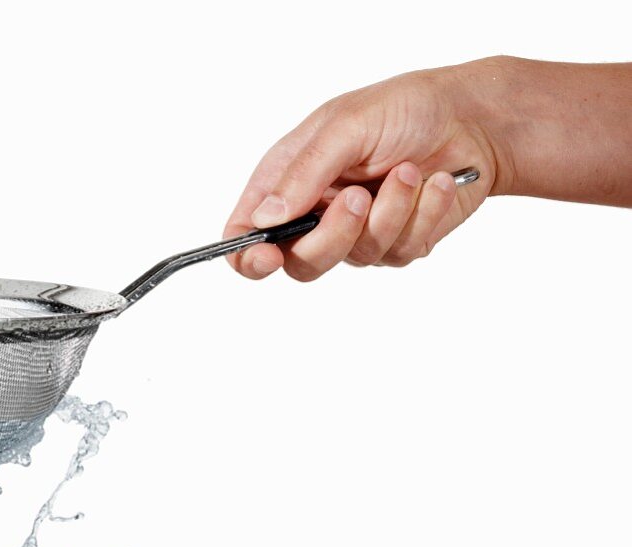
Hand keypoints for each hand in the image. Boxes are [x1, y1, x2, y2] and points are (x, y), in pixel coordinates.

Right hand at [224, 61, 498, 281]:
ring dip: (389, 213)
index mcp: (287, 179)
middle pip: (300, 261)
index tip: (266, 258)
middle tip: (358, 198)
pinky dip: (422, 215)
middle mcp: (316, 211)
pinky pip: (400, 252)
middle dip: (332, 235)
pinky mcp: (397, 243)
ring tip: (408, 170)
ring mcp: (356, 232)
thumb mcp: (346, 126)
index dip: (247, 255)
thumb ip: (303, 173)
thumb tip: (265, 219)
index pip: (246, 232)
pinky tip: (437, 183)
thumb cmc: (405, 108)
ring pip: (355, 258)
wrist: (476, 118)